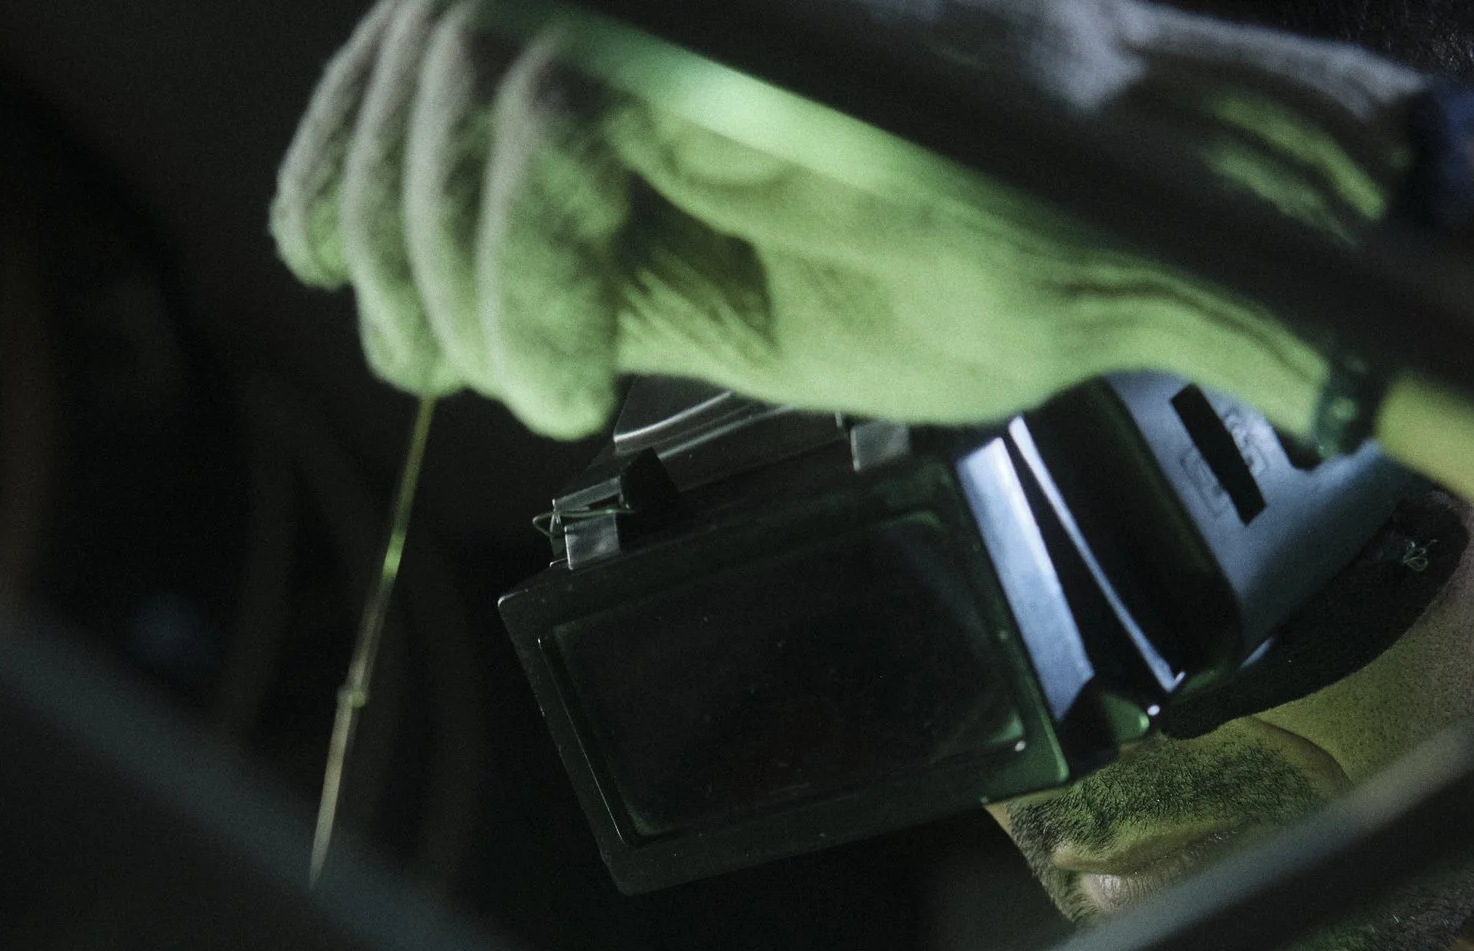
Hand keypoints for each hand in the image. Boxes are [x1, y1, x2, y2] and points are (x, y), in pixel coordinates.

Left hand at [273, 0, 1430, 440]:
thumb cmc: (969, 262)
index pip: (435, 30)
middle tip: (432, 364)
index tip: (329, 260)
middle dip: (393, 231)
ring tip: (534, 390)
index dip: (347, 143)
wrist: (1144, 237)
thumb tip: (423, 294)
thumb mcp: (715, 286)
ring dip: (465, 276)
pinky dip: (533, 285)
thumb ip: (580, 258)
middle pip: (427, 42)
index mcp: (661, 18)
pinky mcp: (747, 31)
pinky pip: (559, 139)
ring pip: (475, 78)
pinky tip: (570, 386)